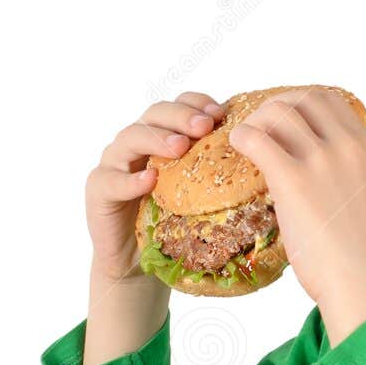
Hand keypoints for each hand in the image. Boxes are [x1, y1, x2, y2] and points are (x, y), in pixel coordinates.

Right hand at [86, 91, 224, 284]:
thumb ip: (219, 171)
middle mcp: (137, 143)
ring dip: (157, 139)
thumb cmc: (174, 224)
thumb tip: (267, 160)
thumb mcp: (200, 193)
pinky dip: (129, 179)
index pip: (179, 105)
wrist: (137, 262)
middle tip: (204, 126)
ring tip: (180, 147)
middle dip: (181, 116)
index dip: (196, 103)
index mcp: (163, 136)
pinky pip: (110, 179)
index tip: (220, 112)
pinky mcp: (98, 190)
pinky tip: (149, 181)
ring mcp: (114, 163)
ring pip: (130, 137)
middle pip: (155, 114)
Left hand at [227, 88, 365, 343]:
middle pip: (301, 97)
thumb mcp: (359, 196)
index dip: (297, 102)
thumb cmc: (357, 253)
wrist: (362, 284)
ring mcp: (323, 161)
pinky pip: (257, 139)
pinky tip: (236, 149)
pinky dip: (241, 137)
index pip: (328, 99)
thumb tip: (304, 165)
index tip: (279, 120)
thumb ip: (341, 171)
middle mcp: (347, 146)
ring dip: (254, 121)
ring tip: (244, 143)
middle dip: (273, 106)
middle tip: (256, 129)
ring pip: (277, 111)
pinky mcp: (295, 180)